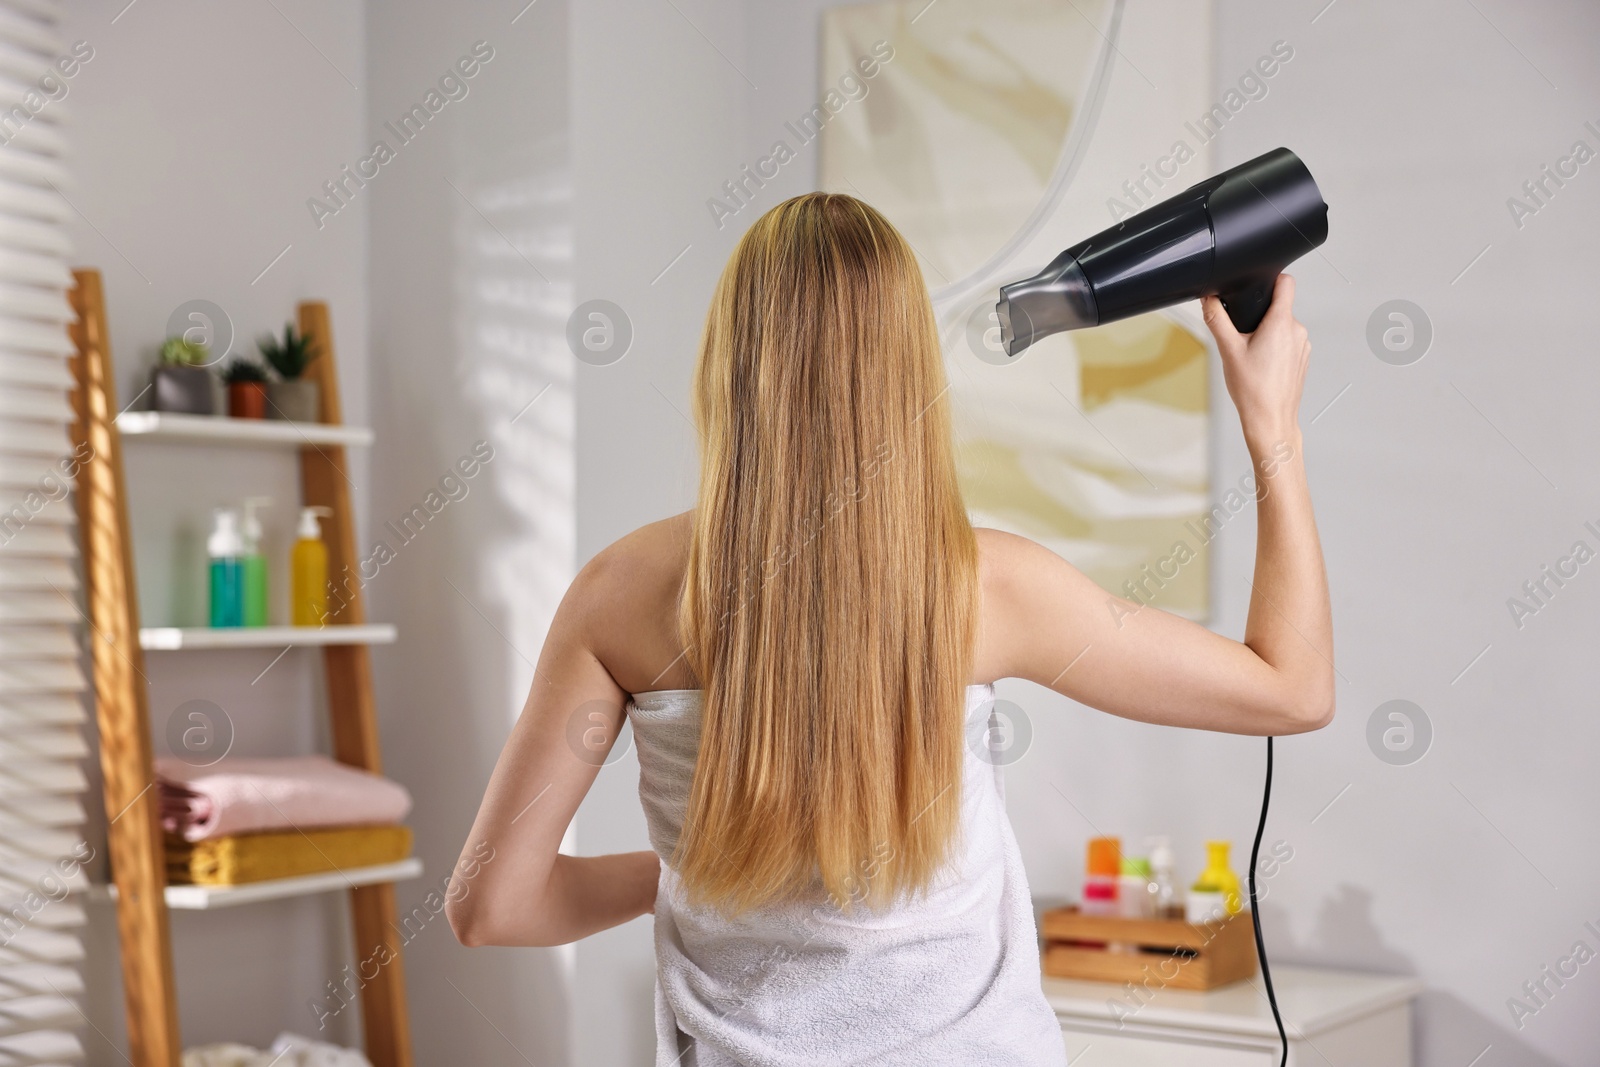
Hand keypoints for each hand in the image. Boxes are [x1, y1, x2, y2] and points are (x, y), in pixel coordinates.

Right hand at [1202, 274, 1309, 451]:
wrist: (1270, 419)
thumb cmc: (1253, 390)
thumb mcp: (1227, 350)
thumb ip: (1217, 319)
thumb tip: (1209, 300)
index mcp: (1281, 323)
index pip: (1286, 283)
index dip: (1271, 279)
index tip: (1258, 285)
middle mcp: (1297, 331)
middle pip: (1279, 307)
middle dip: (1260, 315)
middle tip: (1243, 336)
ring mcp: (1302, 345)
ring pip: (1283, 326)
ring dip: (1267, 333)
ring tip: (1251, 356)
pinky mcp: (1302, 358)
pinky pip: (1288, 342)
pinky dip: (1274, 348)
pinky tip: (1261, 366)